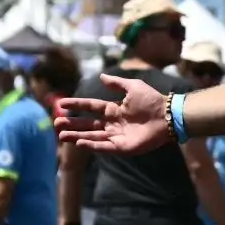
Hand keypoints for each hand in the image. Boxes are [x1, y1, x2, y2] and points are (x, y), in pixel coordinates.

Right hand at [56, 75, 172, 153]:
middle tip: (56, 123)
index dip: (76, 105)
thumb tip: (101, 76)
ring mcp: (117, 136)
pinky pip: (104, 147)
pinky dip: (92, 145)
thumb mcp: (133, 87)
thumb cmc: (153, 101)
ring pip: (92, 137)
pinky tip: (79, 142)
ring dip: (77, 136)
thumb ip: (116, 83)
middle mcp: (113, 123)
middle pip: (88, 124)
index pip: (91, 107)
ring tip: (61, 135)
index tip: (61, 104)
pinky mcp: (123, 147)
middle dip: (72, 125)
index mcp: (114, 109)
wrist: (168, 116)